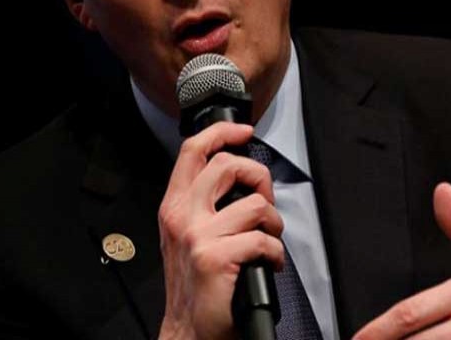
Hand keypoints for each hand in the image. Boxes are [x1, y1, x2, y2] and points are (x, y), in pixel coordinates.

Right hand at [157, 122, 284, 339]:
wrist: (190, 331)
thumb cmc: (196, 287)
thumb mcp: (187, 236)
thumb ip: (203, 204)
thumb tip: (239, 178)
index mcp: (174, 207)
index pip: (193, 151)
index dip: (222, 133)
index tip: (242, 131)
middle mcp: (182, 216)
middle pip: (227, 166)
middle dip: (259, 178)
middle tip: (264, 201)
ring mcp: (198, 236)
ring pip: (253, 204)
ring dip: (273, 222)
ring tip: (268, 239)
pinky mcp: (215, 258)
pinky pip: (263, 239)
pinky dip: (276, 253)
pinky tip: (269, 264)